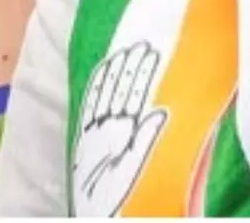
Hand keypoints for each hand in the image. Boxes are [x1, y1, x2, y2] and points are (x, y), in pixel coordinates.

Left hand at [71, 42, 166, 216]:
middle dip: (132, 66)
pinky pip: (92, 103)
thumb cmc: (115, 192)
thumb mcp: (134, 168)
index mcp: (121, 131)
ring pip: (106, 91)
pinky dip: (99, 84)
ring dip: (117, 70)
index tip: (151, 50)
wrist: (90, 208)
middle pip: (121, 88)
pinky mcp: (86, 134)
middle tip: (142, 43)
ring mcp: (95, 127)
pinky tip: (104, 71)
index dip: (142, 72)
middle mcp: (106, 124)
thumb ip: (145, 140)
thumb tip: (163, 110)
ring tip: (126, 50)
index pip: (134, 94)